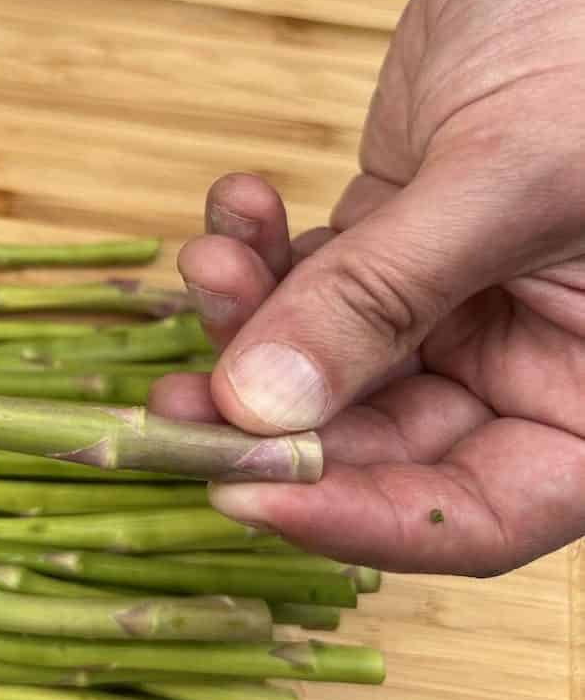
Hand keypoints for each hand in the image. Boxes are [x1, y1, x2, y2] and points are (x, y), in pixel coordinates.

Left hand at [150, 0, 584, 576]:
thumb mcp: (511, 179)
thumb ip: (385, 300)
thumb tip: (261, 410)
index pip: (476, 513)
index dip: (356, 520)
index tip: (240, 495)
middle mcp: (525, 359)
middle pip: (374, 442)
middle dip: (265, 417)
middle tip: (174, 399)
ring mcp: (451, 299)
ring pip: (321, 359)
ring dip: (247, 321)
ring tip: (205, 266)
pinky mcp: (394, 237)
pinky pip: (306, 275)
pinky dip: (259, 251)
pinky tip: (236, 209)